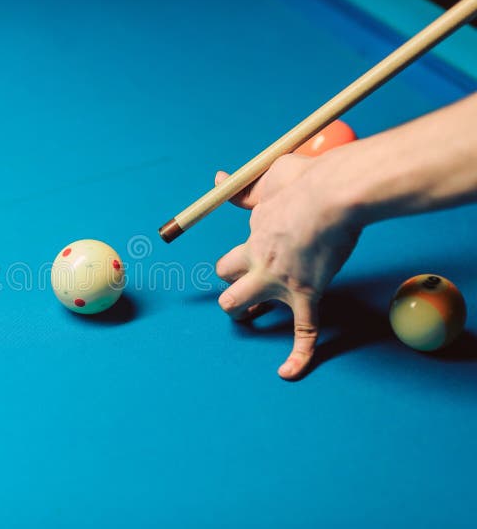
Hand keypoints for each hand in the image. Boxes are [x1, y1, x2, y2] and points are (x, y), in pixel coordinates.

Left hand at [215, 152, 361, 379]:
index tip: (249, 262)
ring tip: (250, 318)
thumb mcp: (268, 179)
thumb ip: (242, 187)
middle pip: (226, 282)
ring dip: (243, 312)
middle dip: (232, 288)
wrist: (333, 193)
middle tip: (244, 290)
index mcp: (252, 237)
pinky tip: (287, 372)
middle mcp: (257, 261)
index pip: (231, 258)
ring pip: (241, 304)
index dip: (237, 263)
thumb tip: (217, 177)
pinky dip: (297, 355)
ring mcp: (279, 280)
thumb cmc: (307, 181)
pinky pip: (303, 331)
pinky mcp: (306, 293)